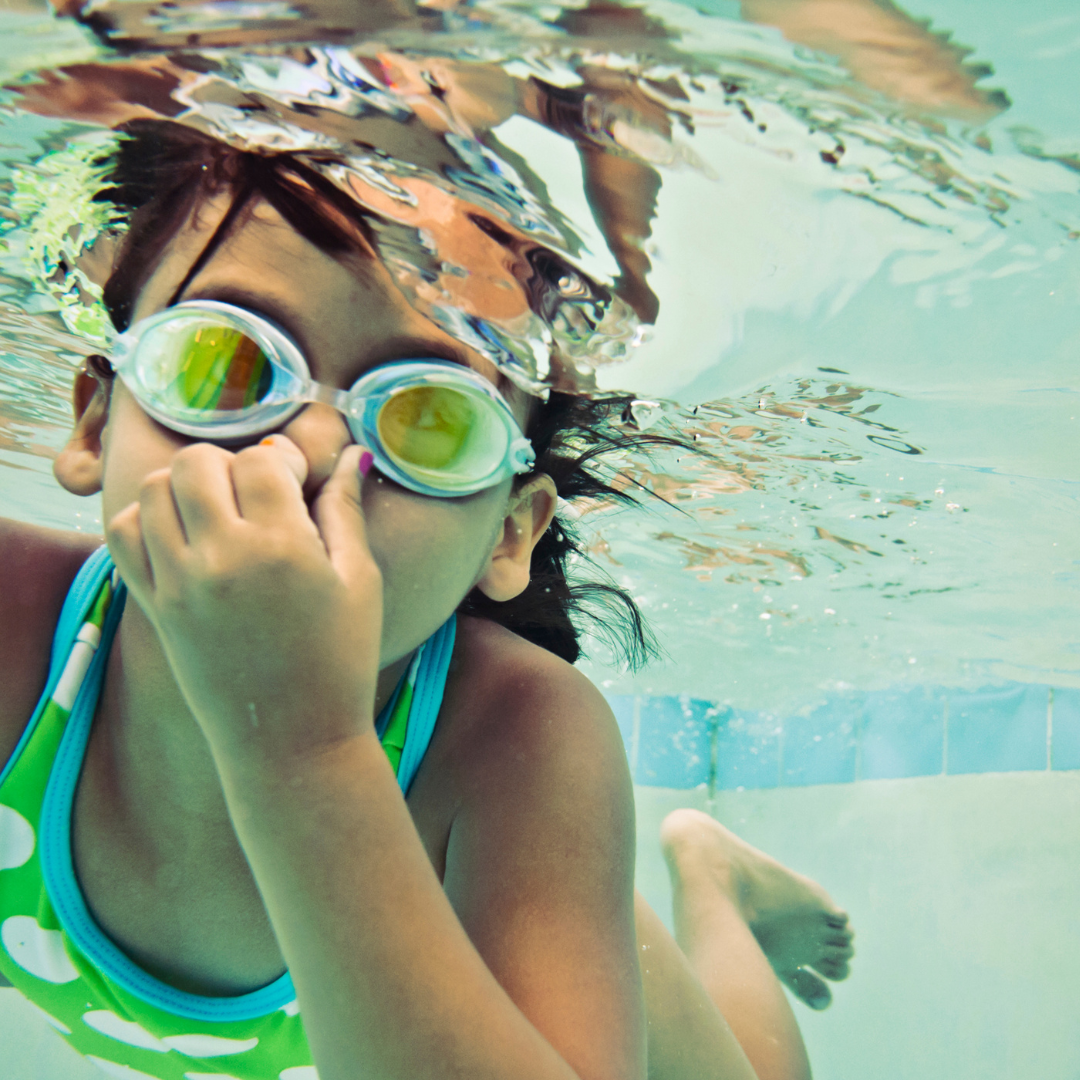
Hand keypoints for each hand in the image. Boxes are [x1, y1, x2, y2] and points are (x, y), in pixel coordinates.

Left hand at [107, 437, 381, 769]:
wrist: (293, 743)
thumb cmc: (342, 661)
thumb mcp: (360, 582)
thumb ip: (346, 510)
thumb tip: (352, 454)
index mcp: (283, 549)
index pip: (259, 462)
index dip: (280, 462)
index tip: (295, 481)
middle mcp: (222, 560)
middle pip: (196, 462)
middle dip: (226, 463)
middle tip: (253, 492)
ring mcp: (179, 584)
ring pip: (151, 489)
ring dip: (184, 486)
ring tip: (217, 510)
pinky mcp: (155, 607)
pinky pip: (122, 535)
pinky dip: (144, 518)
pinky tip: (182, 534)